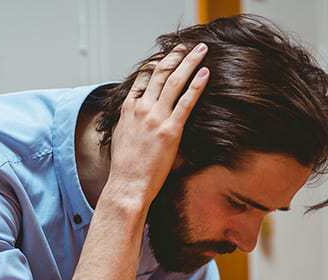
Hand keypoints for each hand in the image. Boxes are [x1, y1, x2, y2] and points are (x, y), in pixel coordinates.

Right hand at [106, 43, 208, 205]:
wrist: (127, 185)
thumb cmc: (125, 168)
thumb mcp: (121, 139)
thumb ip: (129, 123)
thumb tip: (136, 120)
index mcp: (129, 110)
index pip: (143, 79)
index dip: (155, 64)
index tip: (166, 55)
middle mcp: (141, 109)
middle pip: (159, 74)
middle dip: (174, 56)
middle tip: (186, 45)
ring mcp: (156, 118)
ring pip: (173, 81)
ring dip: (189, 62)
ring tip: (200, 50)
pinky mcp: (170, 130)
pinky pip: (186, 102)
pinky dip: (196, 85)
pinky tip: (205, 73)